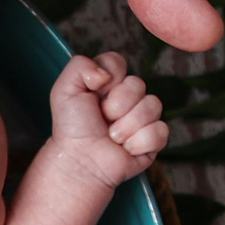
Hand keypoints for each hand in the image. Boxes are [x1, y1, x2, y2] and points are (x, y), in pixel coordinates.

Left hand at [48, 51, 165, 186]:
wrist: (80, 162)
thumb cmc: (72, 129)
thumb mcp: (64, 91)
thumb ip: (80, 66)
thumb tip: (106, 73)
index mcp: (109, 82)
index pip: (119, 63)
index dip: (109, 78)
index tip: (95, 93)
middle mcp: (128, 97)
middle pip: (138, 84)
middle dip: (117, 105)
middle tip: (103, 120)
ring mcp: (143, 117)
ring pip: (153, 105)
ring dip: (127, 126)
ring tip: (112, 137)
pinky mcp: (154, 139)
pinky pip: (161, 130)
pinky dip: (139, 143)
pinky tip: (126, 150)